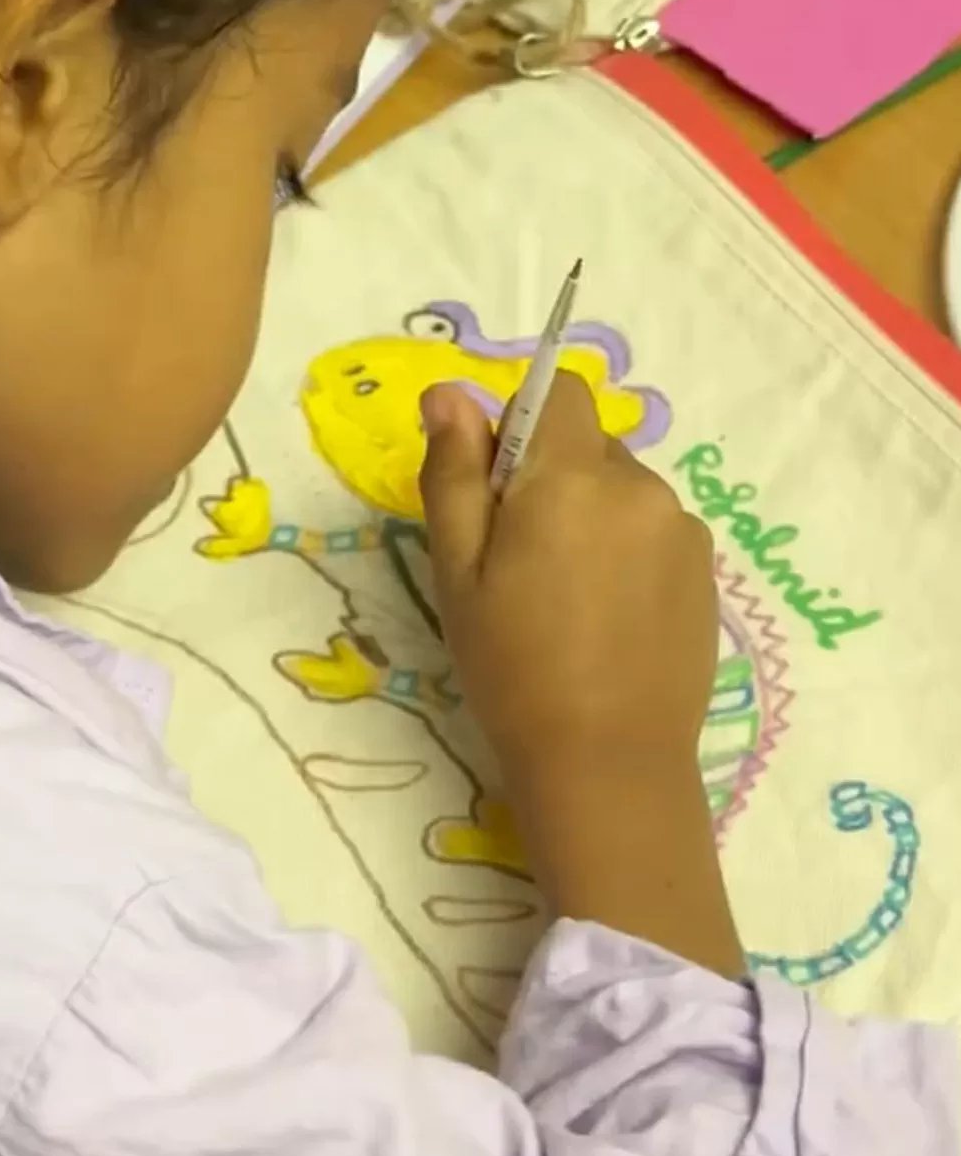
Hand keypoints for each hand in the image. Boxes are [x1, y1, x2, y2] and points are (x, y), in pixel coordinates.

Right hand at [420, 374, 743, 976]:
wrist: (609, 765)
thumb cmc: (514, 668)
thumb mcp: (459, 572)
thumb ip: (454, 473)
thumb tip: (449, 393)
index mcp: (574, 475)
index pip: (560, 389)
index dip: (523, 420)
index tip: (498, 488)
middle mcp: (641, 485)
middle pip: (589, 445)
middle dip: (554, 480)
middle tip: (519, 563)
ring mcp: (683, 530)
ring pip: (623, 492)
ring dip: (594, 519)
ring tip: (566, 603)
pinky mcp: (707, 573)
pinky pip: (655, 534)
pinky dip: (628, 556)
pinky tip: (607, 622)